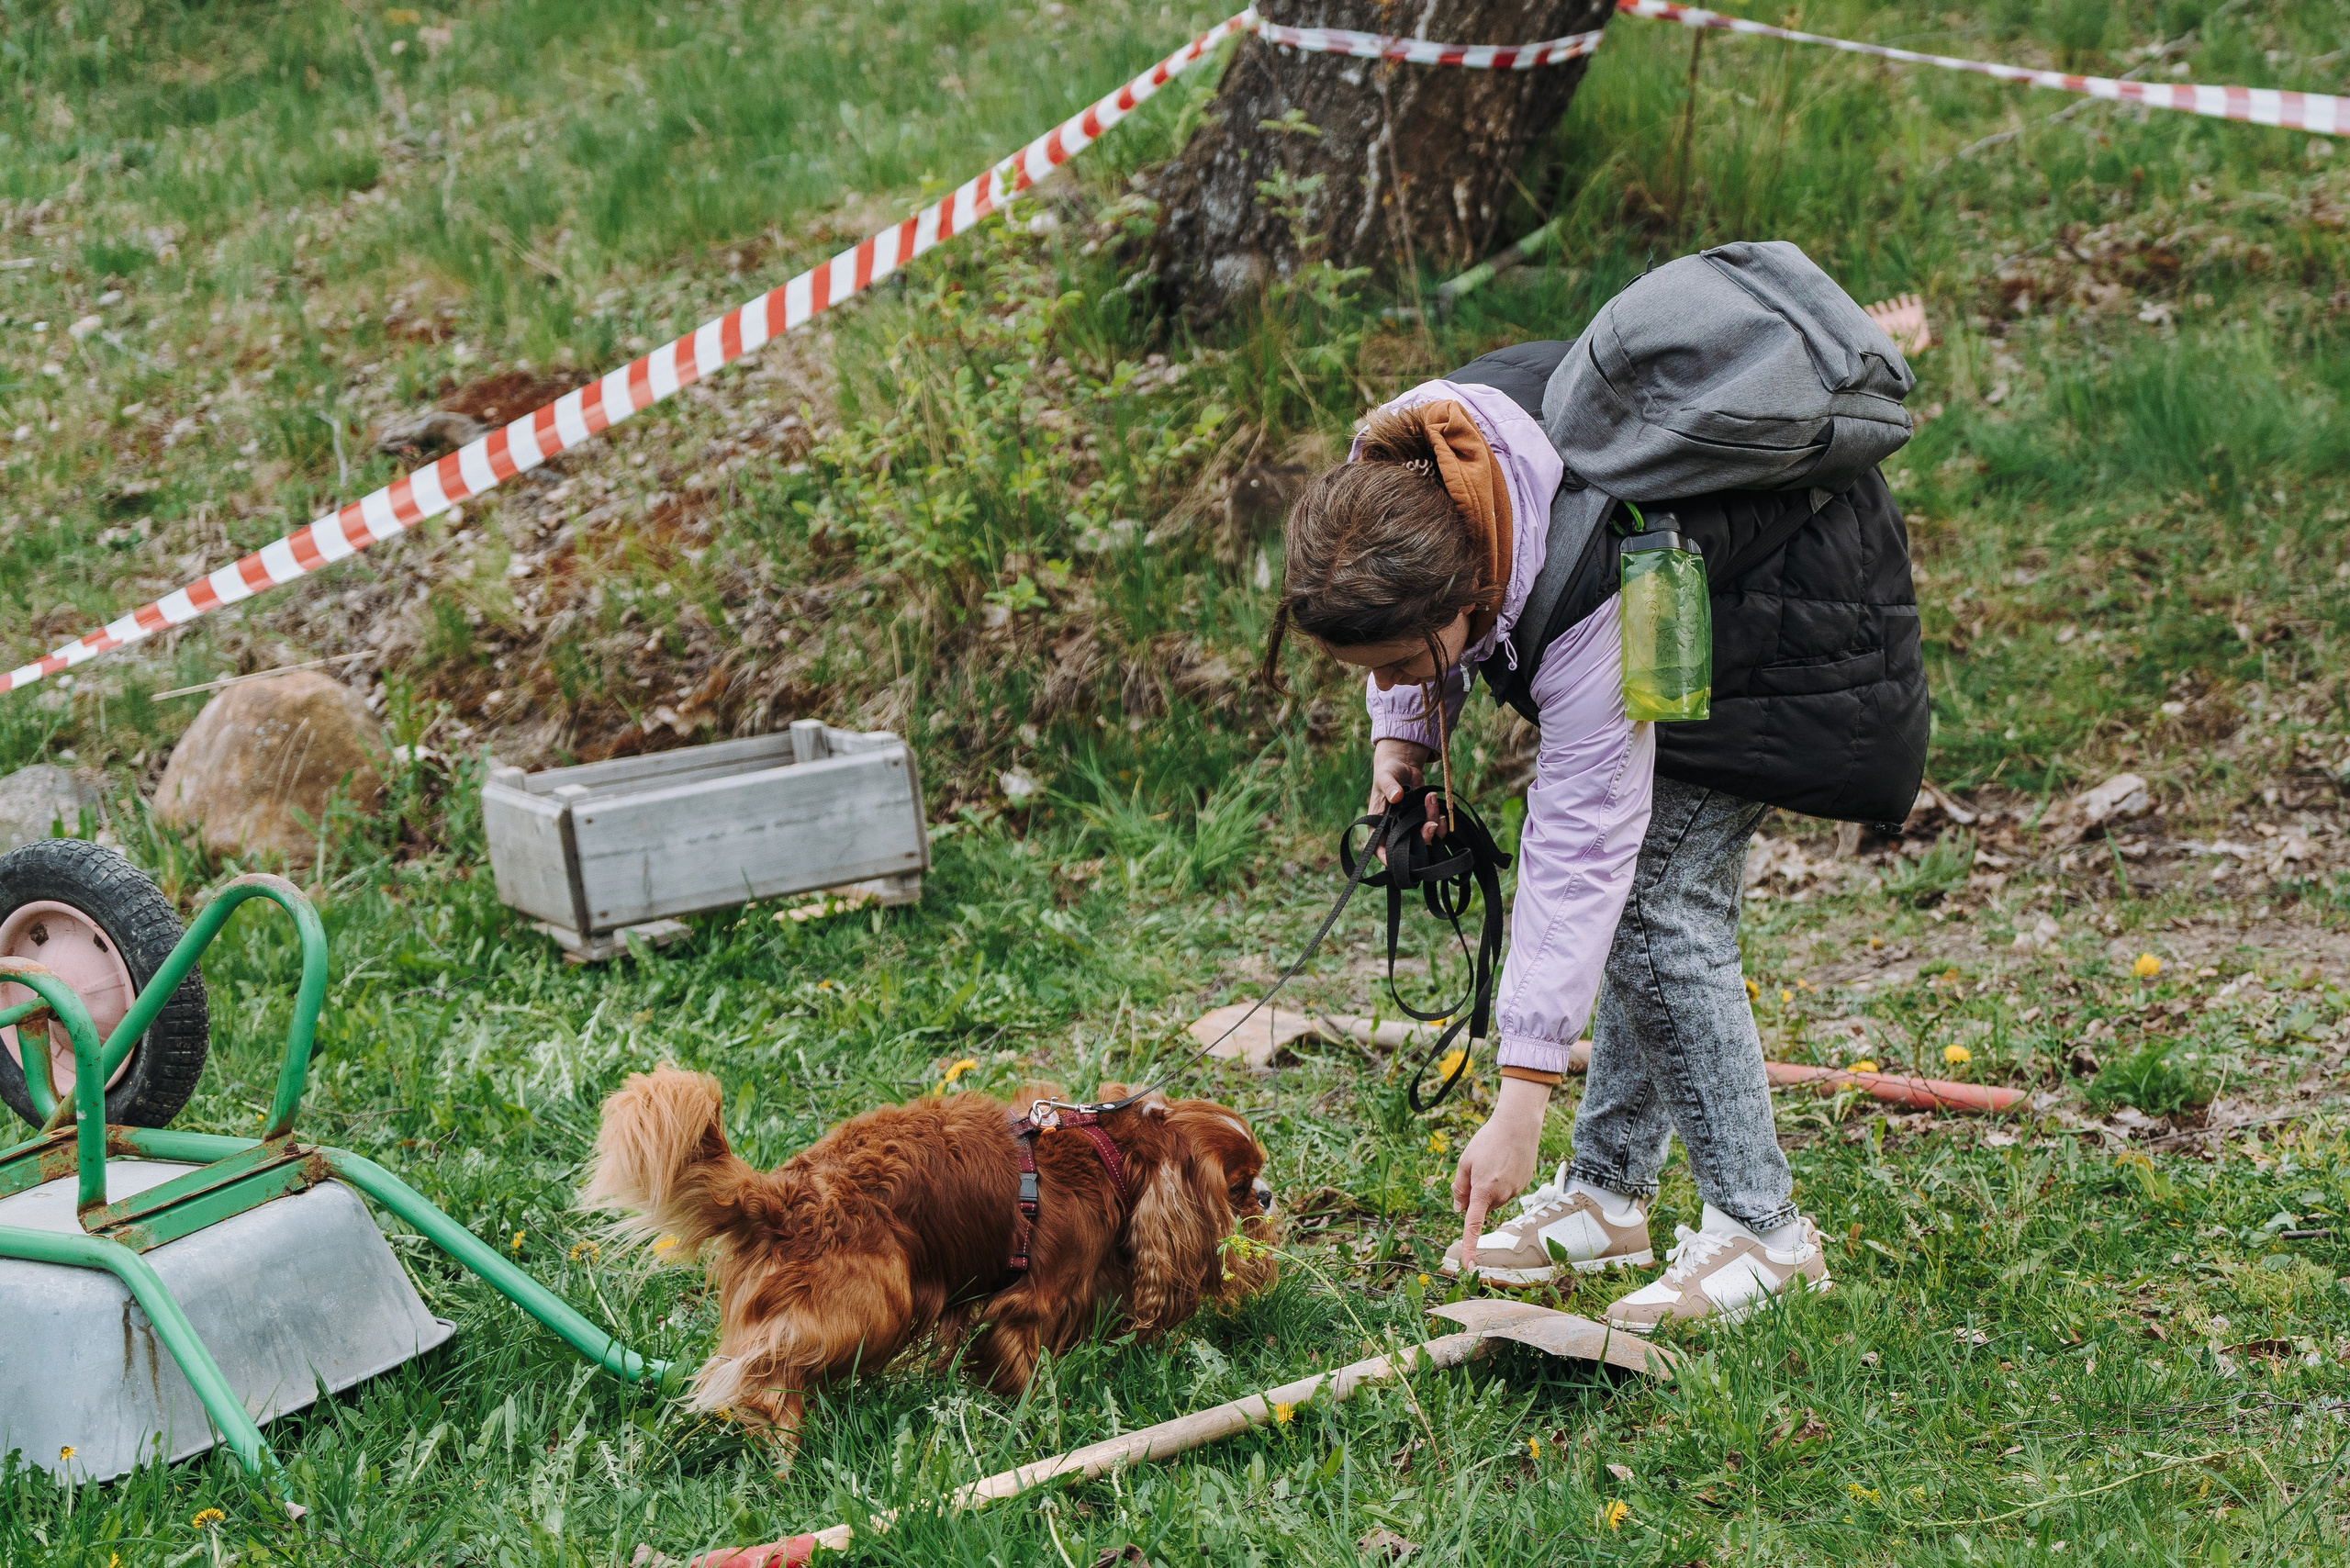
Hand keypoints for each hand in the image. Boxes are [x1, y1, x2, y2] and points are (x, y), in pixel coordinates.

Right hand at [1368, 739, 1440, 851]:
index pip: (1379, 848)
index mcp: (1378, 825)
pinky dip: (1441, 823)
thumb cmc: (1388, 772)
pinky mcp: (1423, 822)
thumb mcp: (1385, 776)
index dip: (1388, 857)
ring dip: (1434, 825)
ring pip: (1425, 839)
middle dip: (1423, 838)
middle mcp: (1394, 830)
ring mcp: (1410, 828)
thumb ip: (1389, 787)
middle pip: (1408, 848)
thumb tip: (1396, 796)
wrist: (1403, 766)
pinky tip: (1439, 808)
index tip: (1401, 858)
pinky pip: (1436, 832)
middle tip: (1431, 823)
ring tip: (1431, 800)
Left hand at [1451, 1077, 1549, 1272]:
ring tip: (1493, 1161)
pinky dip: (1503, 1181)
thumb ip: (1459, 1188)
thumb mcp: (1464, 1161)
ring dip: (1490, 1187)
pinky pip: (1508, 1190)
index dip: (1469, 1246)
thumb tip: (1459, 1209)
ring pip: (1496, 1199)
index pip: (1473, 1225)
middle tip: (1476, 1169)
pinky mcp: (1525, 1184)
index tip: (1467, 1266)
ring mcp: (1515, 1191)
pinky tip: (1505, 1162)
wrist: (1518, 1125)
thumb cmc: (1487, 1140)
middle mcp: (1501, 1195)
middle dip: (1476, 1196)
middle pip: (1483, 1207)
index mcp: (1483, 1190)